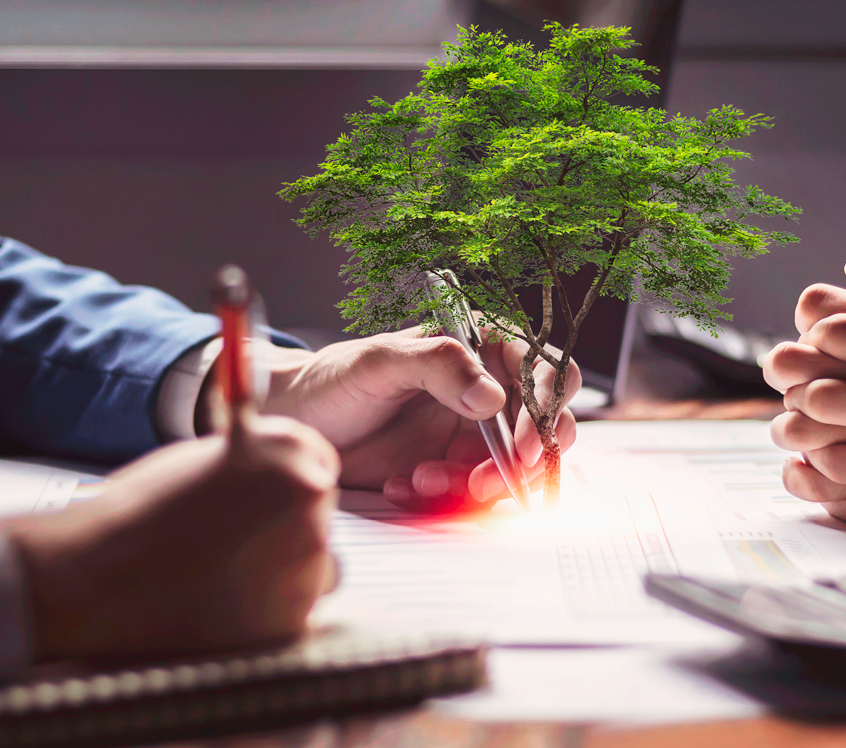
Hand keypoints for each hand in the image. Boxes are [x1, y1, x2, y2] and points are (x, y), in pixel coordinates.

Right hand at [3, 415, 338, 663]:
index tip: (268, 502)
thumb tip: (290, 473)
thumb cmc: (140, 513)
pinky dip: (268, 613)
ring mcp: (307, 556)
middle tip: (233, 546)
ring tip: (221, 577)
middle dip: (287, 530)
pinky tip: (222, 606)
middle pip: (320, 517)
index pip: (320, 465)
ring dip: (284, 573)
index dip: (290, 486)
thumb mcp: (208, 458)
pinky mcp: (293, 616)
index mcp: (289, 447)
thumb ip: (258, 461)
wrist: (91, 576)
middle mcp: (310, 495)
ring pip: (317, 568)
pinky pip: (296, 613)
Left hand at [260, 327, 581, 510]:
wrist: (297, 425)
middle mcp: (489, 388)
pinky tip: (403, 485)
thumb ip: (437, 364)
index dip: (548, 409)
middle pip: (546, 427)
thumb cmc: (335, 380)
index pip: (546, 371)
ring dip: (474, 485)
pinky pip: (476, 494)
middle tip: (481, 485)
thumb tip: (492, 396)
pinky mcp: (457, 469)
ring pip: (513, 468)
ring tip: (418, 479)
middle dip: (519, 462)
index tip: (523, 447)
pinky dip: (446, 499)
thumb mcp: (380, 363)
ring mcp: (476, 432)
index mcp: (483, 347)